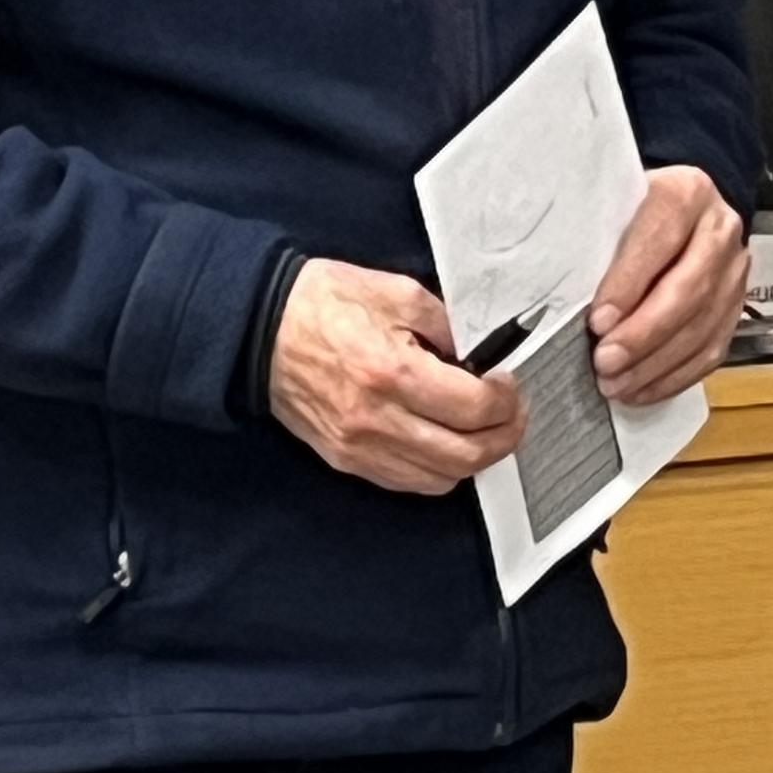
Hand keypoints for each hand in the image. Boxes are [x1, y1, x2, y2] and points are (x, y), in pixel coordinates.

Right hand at [268, 257, 524, 494]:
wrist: (259, 327)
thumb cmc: (321, 302)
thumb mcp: (392, 290)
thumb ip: (442, 322)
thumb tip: (475, 352)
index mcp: (390, 371)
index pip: (472, 407)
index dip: (505, 399)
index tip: (508, 382)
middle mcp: (377, 419)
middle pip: (466, 455)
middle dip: (504, 435)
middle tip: (512, 412)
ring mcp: (360, 447)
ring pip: (441, 478)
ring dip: (475, 458)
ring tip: (484, 429)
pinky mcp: (348, 460)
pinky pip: (409, 482)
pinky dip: (439, 470)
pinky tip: (446, 443)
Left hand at [589, 165, 748, 405]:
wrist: (687, 205)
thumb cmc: (635, 205)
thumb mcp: (618, 200)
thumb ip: (601, 232)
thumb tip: (565, 285)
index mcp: (687, 192)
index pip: (659, 239)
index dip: (629, 284)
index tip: (597, 320)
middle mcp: (720, 230)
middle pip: (688, 290)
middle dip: (643, 334)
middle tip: (605, 362)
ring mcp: (735, 272)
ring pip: (702, 327)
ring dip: (656, 364)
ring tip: (616, 384)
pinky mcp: (736, 307)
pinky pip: (711, 351)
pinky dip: (674, 376)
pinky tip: (642, 390)